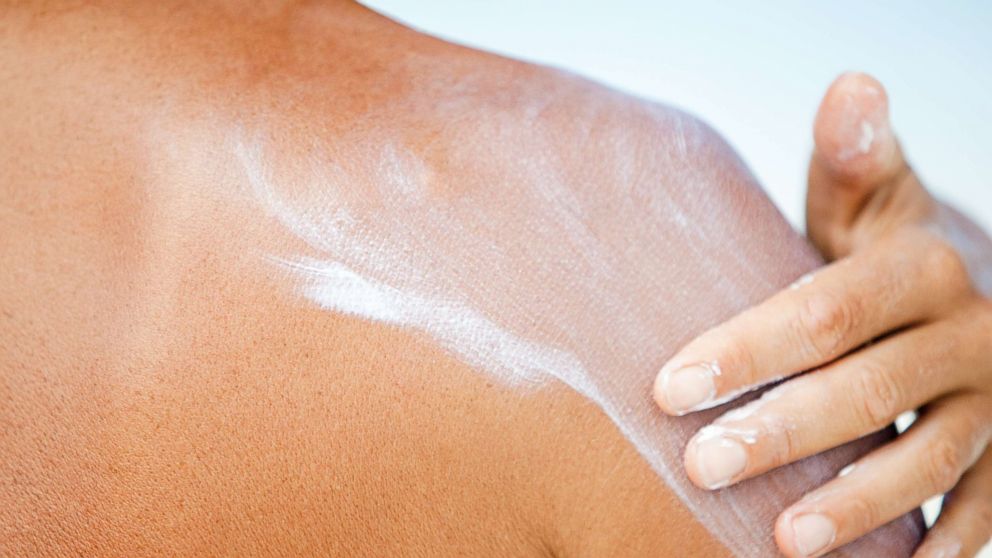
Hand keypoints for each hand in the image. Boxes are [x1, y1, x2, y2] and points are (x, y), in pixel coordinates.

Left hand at [653, 73, 991, 556]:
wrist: (982, 296)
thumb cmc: (892, 255)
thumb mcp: (878, 204)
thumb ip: (854, 161)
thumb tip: (851, 82)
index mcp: (921, 268)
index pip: (826, 312)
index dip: (749, 349)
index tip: (670, 387)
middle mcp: (968, 334)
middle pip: (867, 389)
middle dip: (782, 432)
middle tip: (700, 465)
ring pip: (928, 458)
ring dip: (858, 505)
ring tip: (784, 541)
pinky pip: (984, 506)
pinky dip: (942, 544)